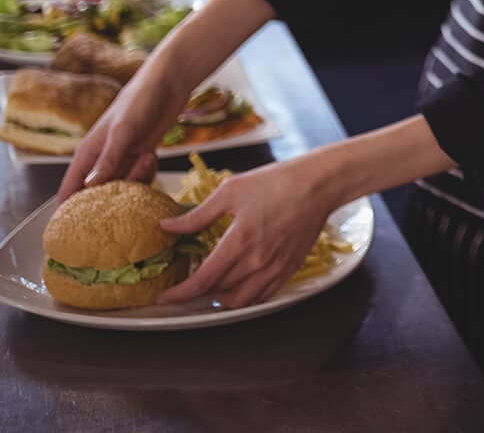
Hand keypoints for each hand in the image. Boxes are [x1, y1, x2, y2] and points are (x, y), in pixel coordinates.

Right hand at [59, 59, 191, 199]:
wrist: (167, 85)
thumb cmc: (138, 101)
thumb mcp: (122, 132)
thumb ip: (108, 160)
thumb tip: (89, 187)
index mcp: (87, 155)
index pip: (69, 190)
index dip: (69, 212)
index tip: (77, 232)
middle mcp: (101, 160)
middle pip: (98, 195)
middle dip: (113, 198)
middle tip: (130, 185)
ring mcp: (122, 159)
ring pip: (123, 188)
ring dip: (136, 180)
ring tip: (145, 156)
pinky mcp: (140, 157)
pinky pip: (141, 178)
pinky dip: (148, 173)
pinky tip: (151, 156)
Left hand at [155, 154, 335, 308]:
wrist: (319, 184)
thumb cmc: (276, 182)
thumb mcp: (231, 191)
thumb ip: (197, 215)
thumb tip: (168, 227)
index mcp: (240, 241)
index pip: (203, 280)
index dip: (180, 293)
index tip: (165, 297)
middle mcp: (258, 261)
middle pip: (219, 292)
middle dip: (198, 293)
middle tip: (187, 283)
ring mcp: (276, 268)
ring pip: (241, 300)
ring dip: (221, 298)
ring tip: (212, 285)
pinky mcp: (290, 268)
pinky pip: (263, 296)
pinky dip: (246, 297)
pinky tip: (238, 284)